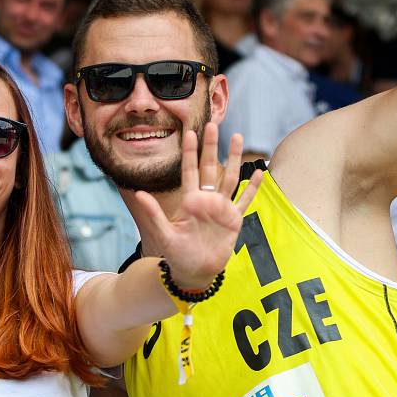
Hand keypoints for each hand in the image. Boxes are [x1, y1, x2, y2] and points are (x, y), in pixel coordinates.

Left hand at [134, 122, 261, 289]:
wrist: (195, 272)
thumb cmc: (177, 254)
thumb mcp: (164, 233)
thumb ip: (153, 213)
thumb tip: (138, 193)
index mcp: (189, 200)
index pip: (189, 171)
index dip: (190, 152)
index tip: (190, 132)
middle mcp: (206, 200)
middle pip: (210, 167)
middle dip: (211, 146)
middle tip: (213, 124)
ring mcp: (221, 208)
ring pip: (230, 178)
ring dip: (234, 158)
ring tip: (237, 138)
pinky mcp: (234, 220)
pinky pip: (244, 200)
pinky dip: (252, 188)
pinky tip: (258, 173)